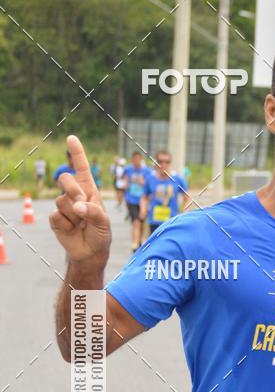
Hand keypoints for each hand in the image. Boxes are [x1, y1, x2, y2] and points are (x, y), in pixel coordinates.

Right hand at [49, 134, 111, 266]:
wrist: (90, 253)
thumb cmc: (100, 234)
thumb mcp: (103, 222)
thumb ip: (93, 211)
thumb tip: (76, 207)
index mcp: (89, 190)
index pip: (82, 168)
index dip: (77, 153)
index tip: (71, 138)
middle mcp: (75, 195)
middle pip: (65, 179)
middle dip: (72, 189)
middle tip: (81, 204)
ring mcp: (64, 206)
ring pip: (61, 200)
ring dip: (73, 214)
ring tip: (81, 224)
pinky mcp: (56, 218)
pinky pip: (56, 215)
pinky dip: (65, 224)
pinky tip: (72, 230)